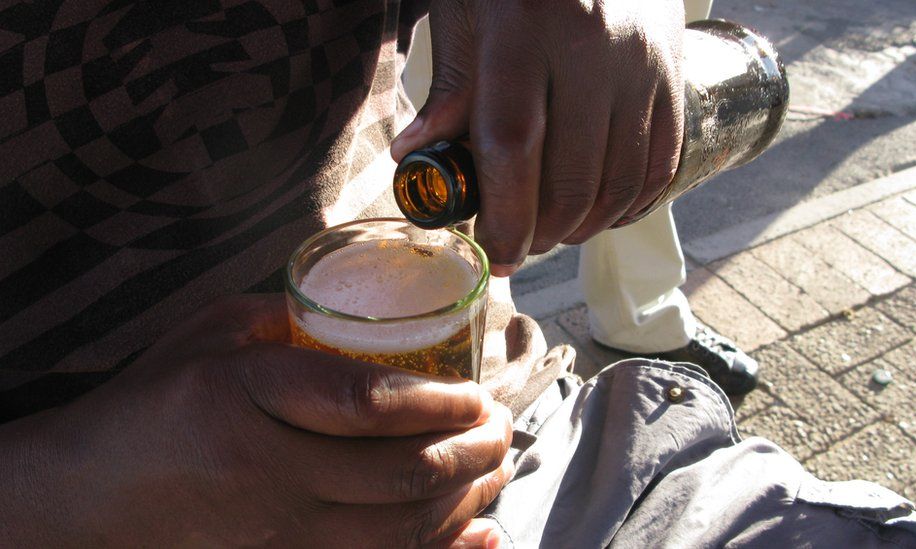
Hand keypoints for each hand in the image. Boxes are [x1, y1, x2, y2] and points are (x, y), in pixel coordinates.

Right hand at [0, 294, 511, 546]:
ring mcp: (279, 531)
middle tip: (501, 427)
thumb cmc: (153, 403)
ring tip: (496, 467)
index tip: (477, 393)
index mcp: (250, 399)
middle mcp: (270, 473)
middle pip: (398, 474)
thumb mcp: (207, 334)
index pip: (365, 405)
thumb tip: (362, 308)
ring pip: (399, 529)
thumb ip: (283, 316)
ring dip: (465, 499)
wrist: (91, 494)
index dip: (437, 403)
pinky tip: (478, 535)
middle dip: (471, 452)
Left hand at [392, 0, 684, 275]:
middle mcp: (592, 46)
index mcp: (524, 27)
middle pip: (572, 176)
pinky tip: (600, 213)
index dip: (503, 213)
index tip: (494, 252)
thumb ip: (451, 85)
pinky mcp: (675, 73)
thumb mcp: (467, 10)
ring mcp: (641, 62)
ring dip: (584, 227)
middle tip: (519, 244)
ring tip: (555, 233)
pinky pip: (661, 163)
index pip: (513, 144)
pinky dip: (630, 204)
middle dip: (542, 232)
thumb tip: (417, 157)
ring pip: (620, 181)